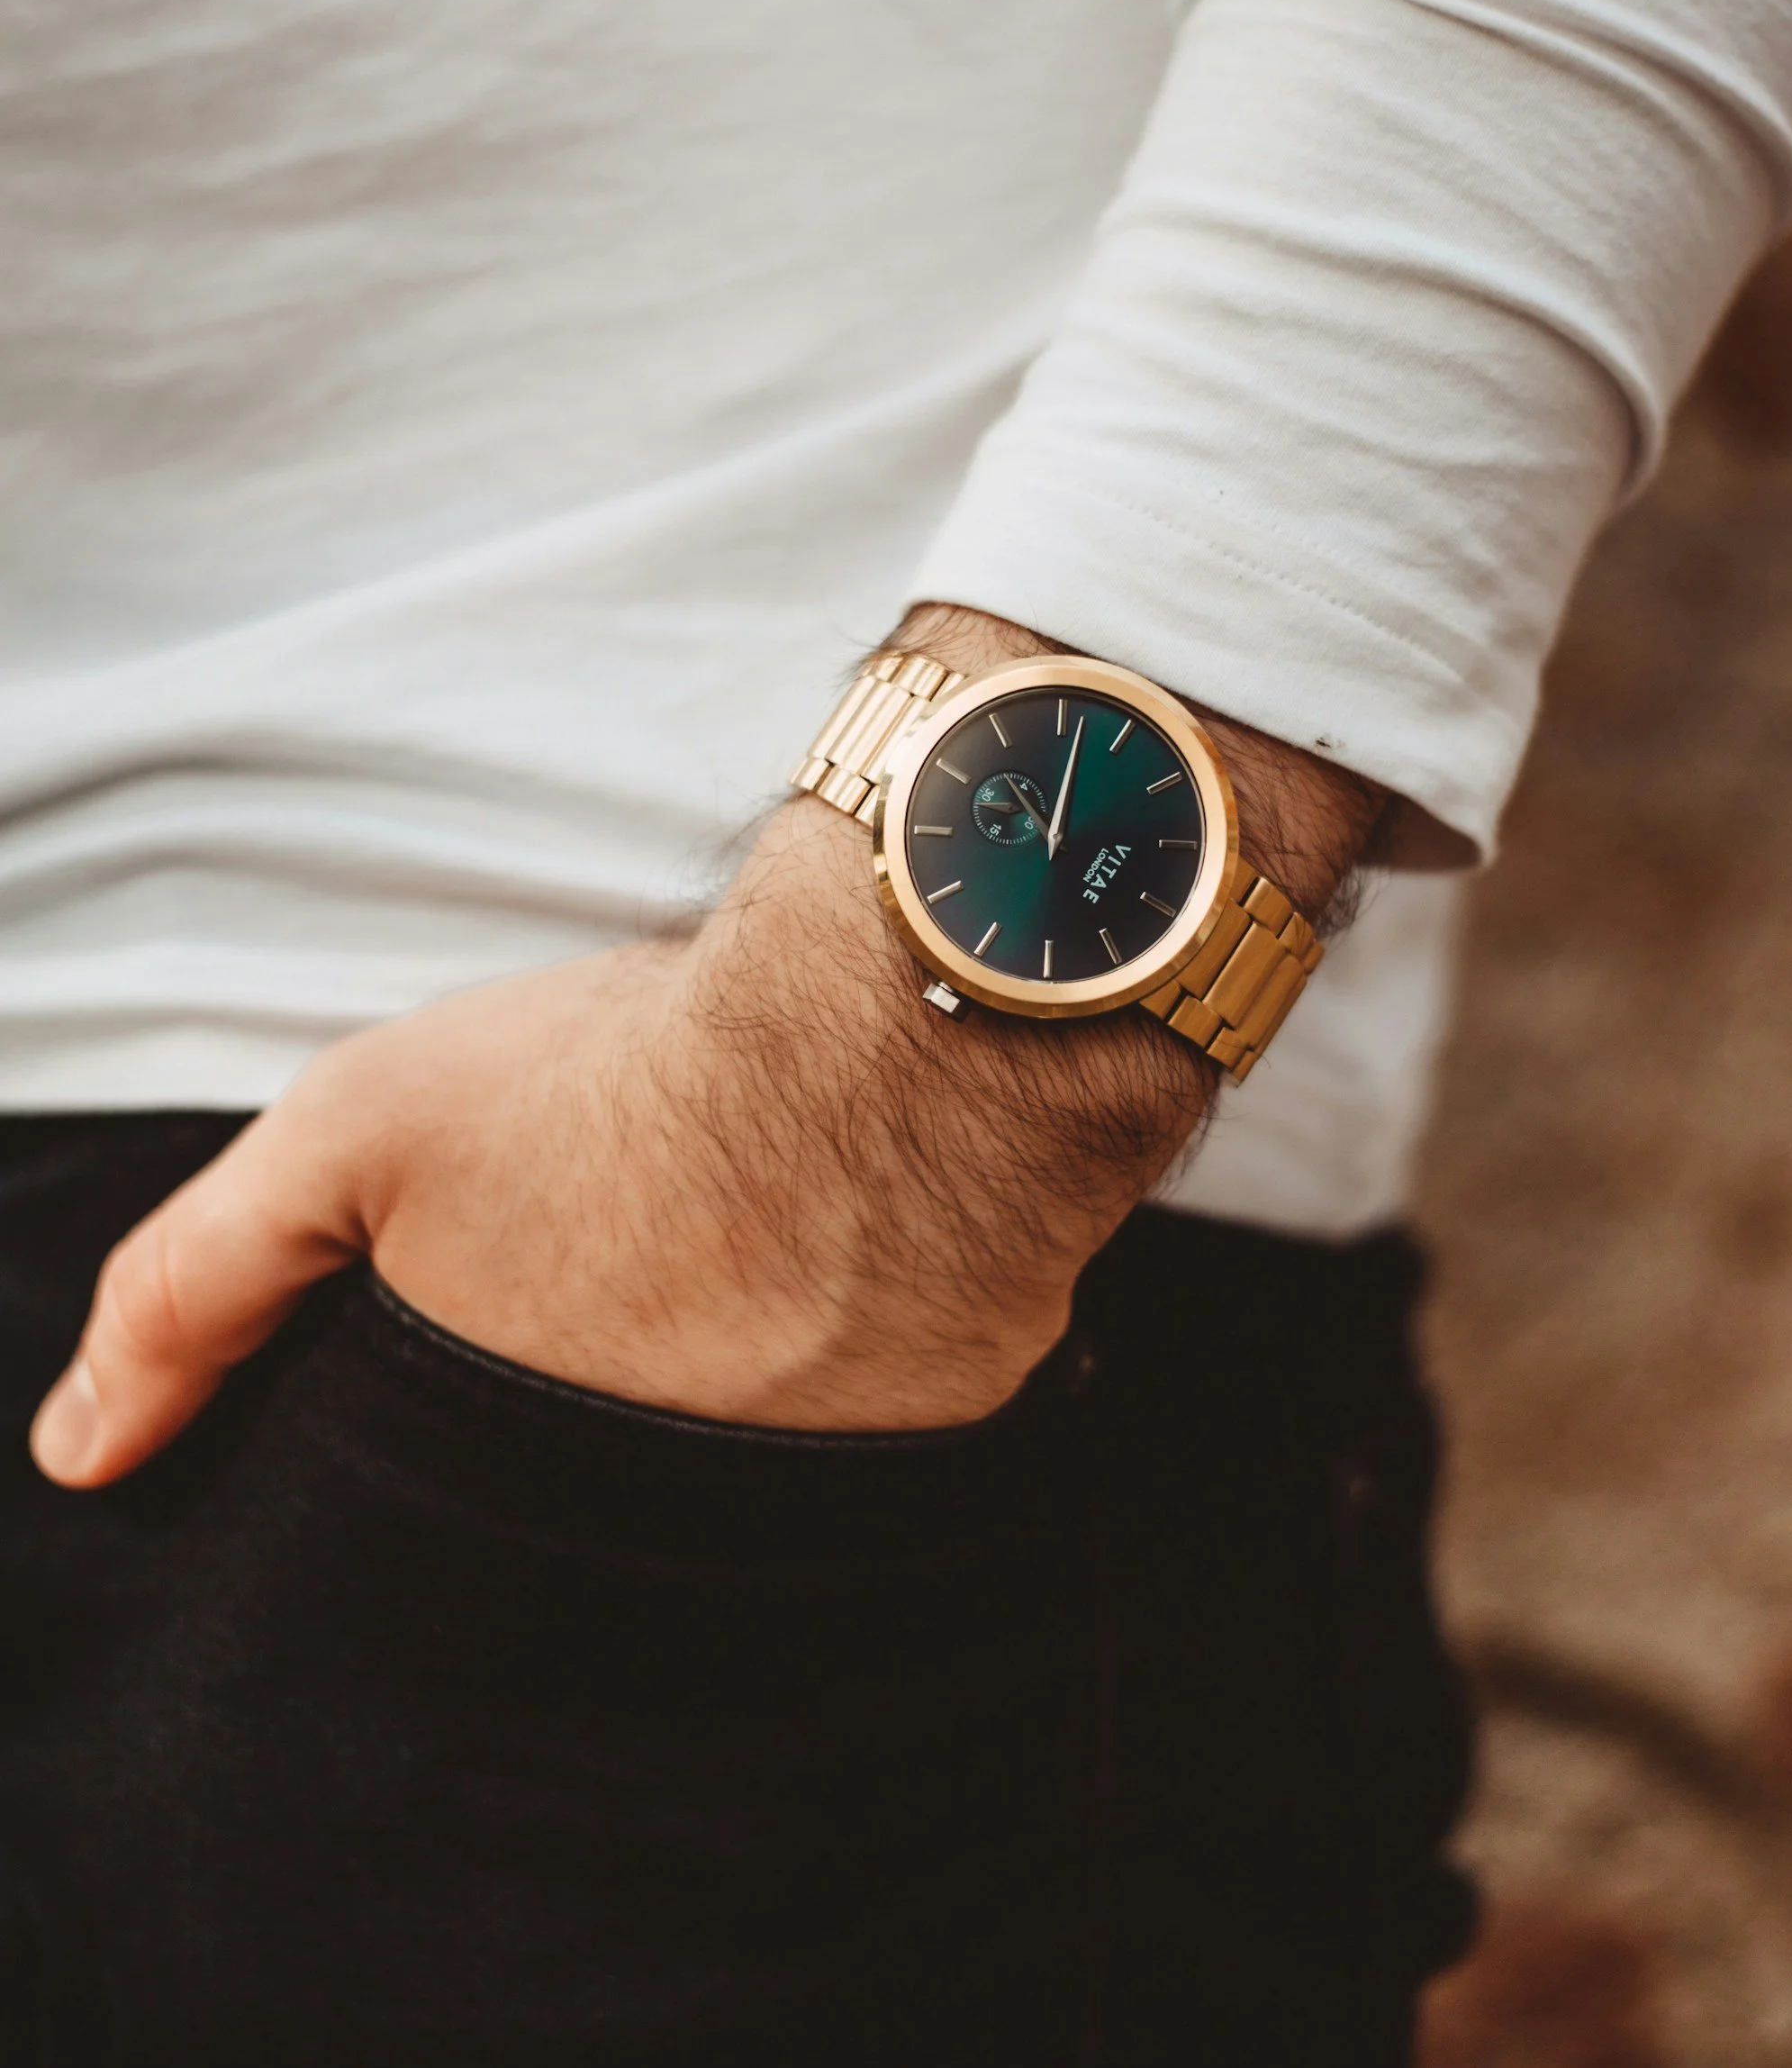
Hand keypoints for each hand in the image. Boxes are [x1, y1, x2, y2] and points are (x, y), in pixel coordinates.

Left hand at [30, 604, 1391, 1489]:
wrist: (895, 1025)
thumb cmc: (626, 1076)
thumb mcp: (359, 1136)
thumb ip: (201, 1289)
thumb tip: (81, 1453)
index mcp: (511, 1466)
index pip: (440, 1532)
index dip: (445, 1444)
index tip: (485, 1351)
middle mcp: (658, 1521)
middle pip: (581, 1509)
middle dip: (580, 1420)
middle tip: (619, 1294)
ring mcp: (810, 1495)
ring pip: (731, 1478)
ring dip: (726, 1395)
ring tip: (731, 1273)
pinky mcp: (940, 1444)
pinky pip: (864, 1435)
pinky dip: (841, 1374)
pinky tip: (842, 1274)